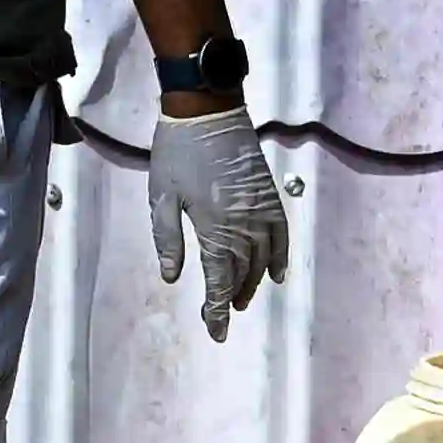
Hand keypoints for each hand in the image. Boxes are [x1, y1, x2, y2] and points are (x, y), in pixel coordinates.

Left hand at [145, 98, 291, 337]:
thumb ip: (168, 239)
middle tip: (220, 318)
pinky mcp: (269, 195)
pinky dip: (281, 257)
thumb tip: (172, 276)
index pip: (219, 280)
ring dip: (253, 283)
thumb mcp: (161, 197)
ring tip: (240, 300)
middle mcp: (243, 223)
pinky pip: (282, 234)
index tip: (216, 332)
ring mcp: (261, 209)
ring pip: (263, 259)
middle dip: (231, 299)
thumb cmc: (176, 152)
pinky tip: (277, 276)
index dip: (217, 309)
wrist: (207, 110)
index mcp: (214, 226)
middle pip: (242, 273)